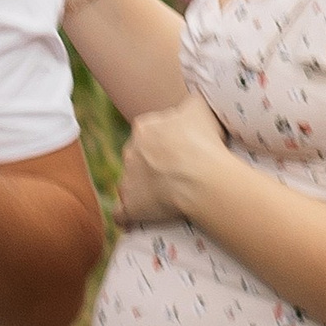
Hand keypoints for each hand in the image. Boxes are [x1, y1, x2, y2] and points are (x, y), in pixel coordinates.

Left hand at [116, 94, 231, 226]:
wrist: (199, 176)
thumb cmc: (203, 142)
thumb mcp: (200, 109)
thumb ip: (190, 103)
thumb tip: (189, 104)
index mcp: (145, 128)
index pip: (149, 134)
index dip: (164, 144)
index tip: (178, 153)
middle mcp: (130, 152)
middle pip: (137, 158)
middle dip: (150, 166)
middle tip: (174, 177)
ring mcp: (127, 179)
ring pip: (129, 184)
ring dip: (140, 191)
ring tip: (160, 201)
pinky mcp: (129, 206)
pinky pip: (121, 213)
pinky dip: (127, 217)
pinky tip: (134, 222)